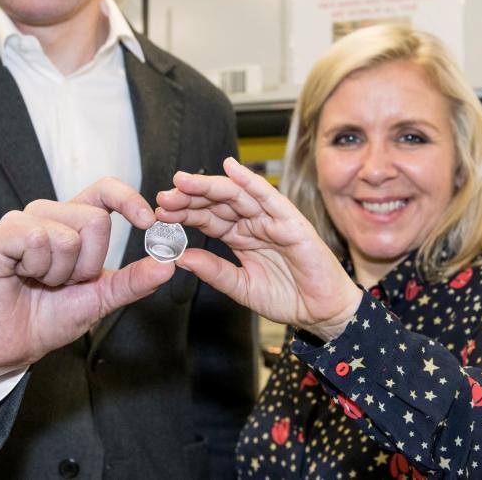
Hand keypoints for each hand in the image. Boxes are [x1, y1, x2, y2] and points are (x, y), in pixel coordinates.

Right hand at [0, 178, 174, 380]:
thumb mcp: (100, 299)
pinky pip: (36, 239)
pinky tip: (22, 277)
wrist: (11, 346)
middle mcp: (47, 213)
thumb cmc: (49, 317)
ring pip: (66, 235)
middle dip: (88, 264)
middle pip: (95, 219)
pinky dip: (37, 268)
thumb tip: (168, 264)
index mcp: (71, 220)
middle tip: (64, 283)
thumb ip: (132, 281)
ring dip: (60, 273)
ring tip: (40, 283)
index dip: (128, 199)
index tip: (148, 222)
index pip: (104, 189)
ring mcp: (19, 222)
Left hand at [156, 157, 362, 340]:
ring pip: (236, 195)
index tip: (158, 213)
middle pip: (216, 203)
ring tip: (183, 182)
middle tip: (164, 197)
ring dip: (209, 186)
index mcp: (240, 236)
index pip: (206, 218)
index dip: (183, 213)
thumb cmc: (288, 297)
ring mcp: (271, 219)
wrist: (322, 312)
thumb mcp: (241, 287)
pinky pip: (269, 197)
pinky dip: (250, 181)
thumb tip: (180, 257)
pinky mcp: (291, 222)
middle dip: (189, 198)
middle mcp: (253, 223)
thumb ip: (214, 272)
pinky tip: (231, 168)